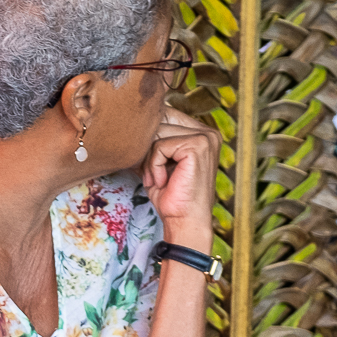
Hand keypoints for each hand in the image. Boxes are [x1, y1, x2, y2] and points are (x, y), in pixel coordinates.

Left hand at [143, 111, 218, 247]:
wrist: (184, 222)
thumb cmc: (171, 196)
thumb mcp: (157, 163)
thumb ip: (151, 141)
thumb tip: (129, 124)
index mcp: (201, 133)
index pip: (166, 115)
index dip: (148, 137)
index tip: (147, 164)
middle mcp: (207, 132)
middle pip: (160, 121)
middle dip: (146, 149)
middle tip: (151, 175)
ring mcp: (205, 137)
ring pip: (157, 134)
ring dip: (149, 161)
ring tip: (158, 180)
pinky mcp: (198, 146)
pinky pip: (160, 147)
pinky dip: (154, 167)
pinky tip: (163, 182)